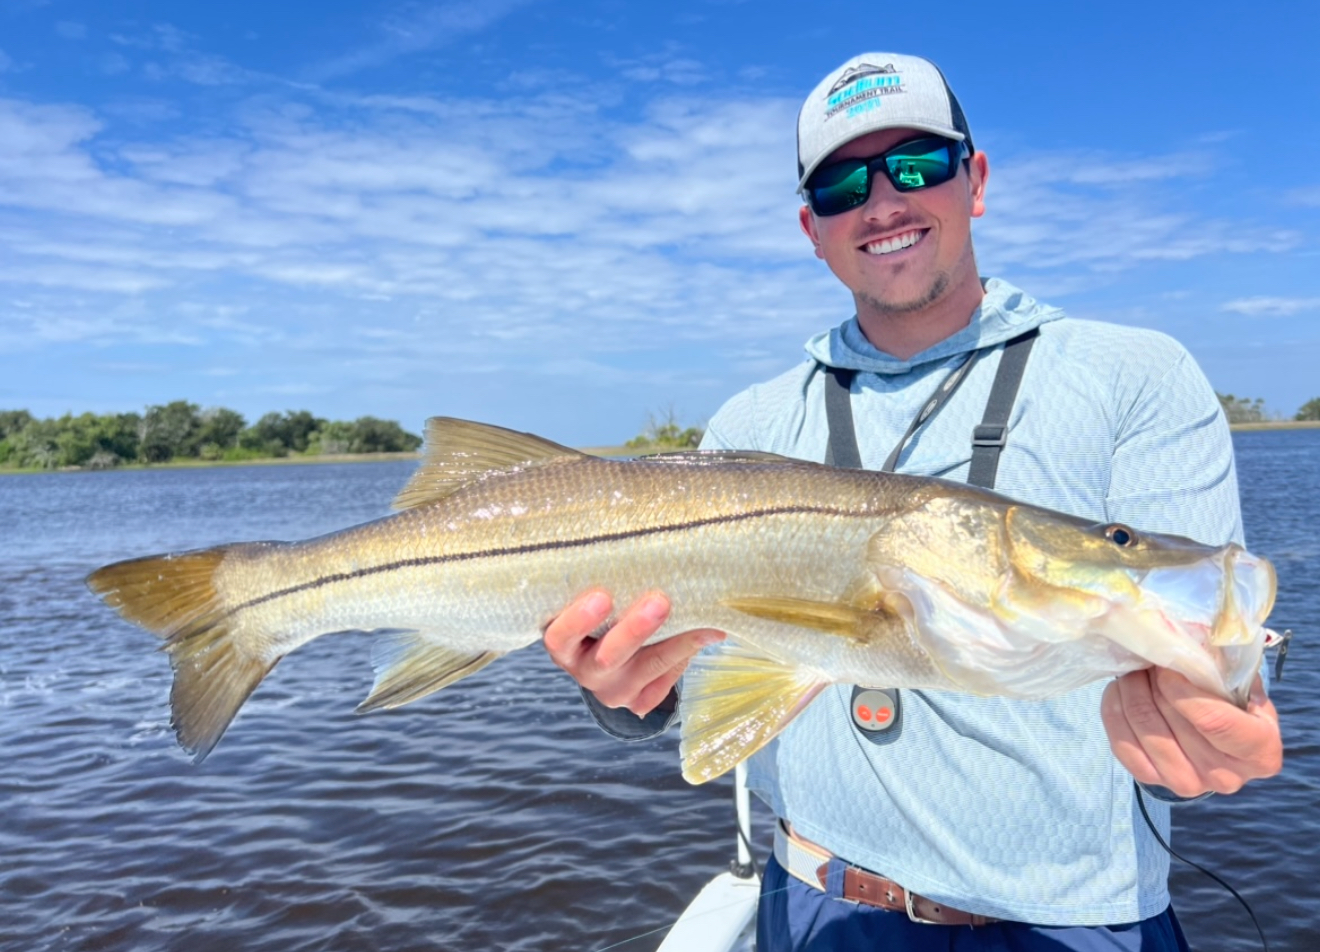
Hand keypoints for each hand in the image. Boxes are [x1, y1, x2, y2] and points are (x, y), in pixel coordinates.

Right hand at [543, 589, 725, 715]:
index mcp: (563, 644)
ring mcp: (613, 691)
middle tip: (660, 602)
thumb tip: (633, 526)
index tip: (602, 595)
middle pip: (607, 658)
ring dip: (676, 644)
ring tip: (704, 623)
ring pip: (646, 670)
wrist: (611, 649)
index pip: (560, 637)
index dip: (578, 621)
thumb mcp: (592, 591)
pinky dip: (686, 656)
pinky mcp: (640, 701)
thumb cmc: (603, 605)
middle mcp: (584, 671)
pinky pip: (665, 683)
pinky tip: (707, 635)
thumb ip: (604, 572)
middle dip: (635, 631)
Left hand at [1101, 668, 1282, 796]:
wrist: (1218, 743)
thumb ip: (1222, 670)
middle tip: (1148, 658)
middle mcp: (1226, 777)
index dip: (1181, 689)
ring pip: (1144, 728)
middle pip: (1173, 720)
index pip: (1213, 721)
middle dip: (1154, 681)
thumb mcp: (1242, 686)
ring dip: (1132, 690)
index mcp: (1259, 753)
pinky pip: (1121, 742)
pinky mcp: (1152, 780)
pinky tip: (1120, 690)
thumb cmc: (1235, 707)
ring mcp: (1187, 783)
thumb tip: (1183, 641)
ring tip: (1134, 669)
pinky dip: (1114, 710)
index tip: (1166, 665)